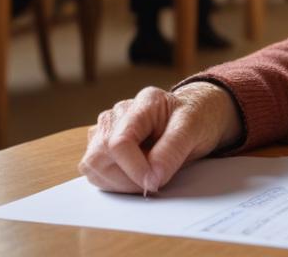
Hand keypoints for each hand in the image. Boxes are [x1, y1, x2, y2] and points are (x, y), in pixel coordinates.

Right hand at [79, 82, 242, 193]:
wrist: (195, 117)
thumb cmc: (195, 119)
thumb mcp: (194, 130)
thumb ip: (173, 150)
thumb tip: (151, 178)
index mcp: (143, 103)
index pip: (119, 141)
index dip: (133, 168)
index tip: (153, 183)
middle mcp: (118, 113)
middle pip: (99, 154)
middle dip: (125, 178)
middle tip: (153, 182)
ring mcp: (106, 129)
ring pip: (92, 165)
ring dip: (118, 182)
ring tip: (147, 176)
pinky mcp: (101, 146)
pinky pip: (95, 171)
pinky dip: (113, 182)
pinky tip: (135, 176)